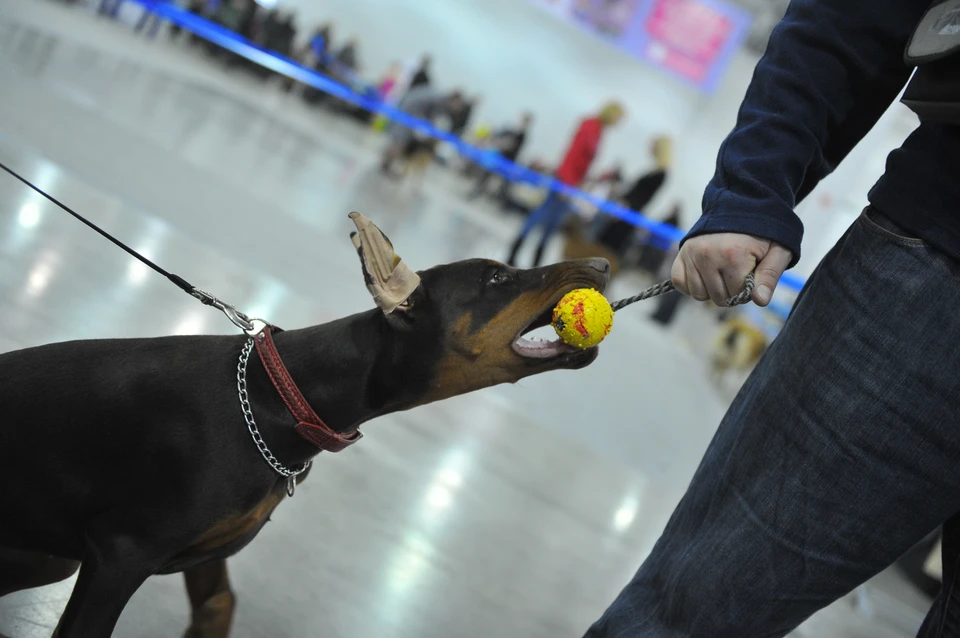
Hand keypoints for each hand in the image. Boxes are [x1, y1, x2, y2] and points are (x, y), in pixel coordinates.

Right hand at [670, 233, 792, 306]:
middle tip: (737, 274)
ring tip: (721, 274)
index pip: (738, 294)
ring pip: (699, 295)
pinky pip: (679, 283)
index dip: (748, 290)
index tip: (752, 275)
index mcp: (734, 254)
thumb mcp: (777, 251)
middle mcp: (708, 255)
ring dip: (711, 290)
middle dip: (730, 292)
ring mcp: (692, 254)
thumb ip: (770, 276)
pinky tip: (704, 276)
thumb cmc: (760, 233)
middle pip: (719, 298)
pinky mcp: (681, 254)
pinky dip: (691, 285)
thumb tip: (760, 301)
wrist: (739, 207)